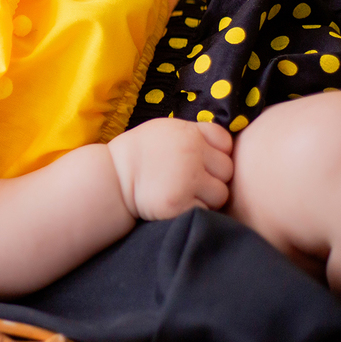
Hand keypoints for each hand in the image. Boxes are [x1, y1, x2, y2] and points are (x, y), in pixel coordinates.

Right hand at [107, 118, 233, 220]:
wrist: (113, 177)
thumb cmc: (139, 153)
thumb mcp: (165, 130)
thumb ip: (193, 134)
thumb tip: (222, 146)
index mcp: (189, 133)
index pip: (226, 143)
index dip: (217, 153)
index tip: (202, 160)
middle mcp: (191, 154)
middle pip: (227, 170)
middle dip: (214, 177)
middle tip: (192, 181)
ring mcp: (186, 180)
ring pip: (220, 194)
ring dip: (207, 197)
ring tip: (185, 193)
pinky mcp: (179, 204)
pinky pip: (204, 211)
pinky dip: (194, 210)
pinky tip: (177, 203)